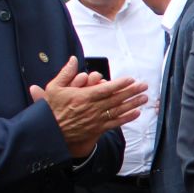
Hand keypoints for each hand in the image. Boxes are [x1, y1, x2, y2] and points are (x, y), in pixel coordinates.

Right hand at [30, 57, 147, 158]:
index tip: (131, 79)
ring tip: (144, 98)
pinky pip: (115, 123)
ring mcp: (96, 120)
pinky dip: (126, 118)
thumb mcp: (53, 88)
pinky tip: (136, 113)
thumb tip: (74, 60)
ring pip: (118, 110)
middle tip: (144, 86)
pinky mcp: (97, 129)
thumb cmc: (51, 110)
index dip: (120, 84)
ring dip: (133, 104)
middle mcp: (92, 108)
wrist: (49, 133)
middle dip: (132, 92)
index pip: (106, 89)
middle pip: (116, 99)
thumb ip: (66, 73)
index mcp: (83, 97)